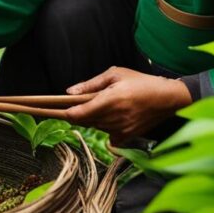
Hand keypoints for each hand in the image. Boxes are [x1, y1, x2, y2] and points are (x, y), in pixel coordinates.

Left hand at [63, 66, 191, 145]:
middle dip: (72, 114)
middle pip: (82, 121)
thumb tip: (69, 92)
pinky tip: (112, 116)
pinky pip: (107, 135)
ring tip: (99, 105)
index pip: (76, 113)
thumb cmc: (141, 82)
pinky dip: (105, 127)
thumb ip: (90, 84)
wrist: (168, 98)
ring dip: (90, 118)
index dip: (60, 113)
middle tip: (60, 107)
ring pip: (93, 126)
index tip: (45, 110)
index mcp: (108, 101)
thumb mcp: (115, 75)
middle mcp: (112, 118)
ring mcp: (119, 130)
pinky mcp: (126, 137)